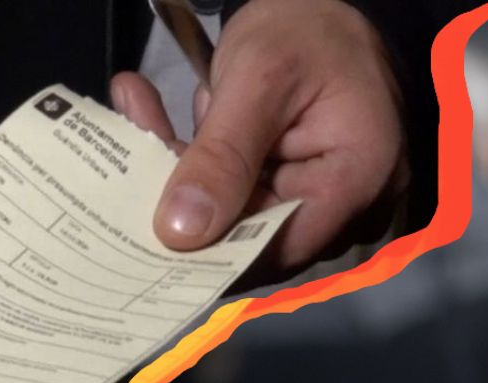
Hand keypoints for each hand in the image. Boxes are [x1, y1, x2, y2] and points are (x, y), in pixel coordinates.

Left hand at [114, 0, 406, 272]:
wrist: (323, 3)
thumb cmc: (308, 31)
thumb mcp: (259, 80)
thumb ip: (223, 156)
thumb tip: (181, 233)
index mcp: (356, 181)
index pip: (273, 250)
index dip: (209, 253)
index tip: (147, 233)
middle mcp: (347, 204)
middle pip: (247, 236)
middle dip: (185, 199)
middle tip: (130, 157)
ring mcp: (316, 198)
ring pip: (232, 215)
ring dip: (181, 170)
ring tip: (139, 110)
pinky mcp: (286, 186)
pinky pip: (233, 194)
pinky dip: (194, 160)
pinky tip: (150, 111)